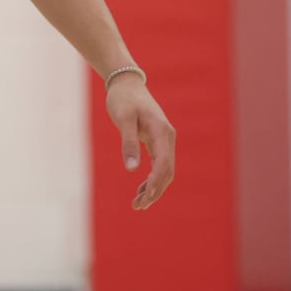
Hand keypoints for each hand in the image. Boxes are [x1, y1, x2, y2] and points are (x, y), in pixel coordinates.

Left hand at [105, 77, 175, 209]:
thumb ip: (128, 142)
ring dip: (154, 188)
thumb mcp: (123, 119)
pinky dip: (152, 178)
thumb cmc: (123, 99)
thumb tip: (131, 169)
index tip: (143, 198)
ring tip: (138, 204)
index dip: (155, 183)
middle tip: (138, 206)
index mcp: (162, 132)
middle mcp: (167, 137)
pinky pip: (159, 165)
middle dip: (155, 191)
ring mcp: (164, 139)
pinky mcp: (157, 140)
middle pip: (167, 171)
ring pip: (164, 170)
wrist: (126, 83)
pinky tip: (140, 189)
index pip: (163, 164)